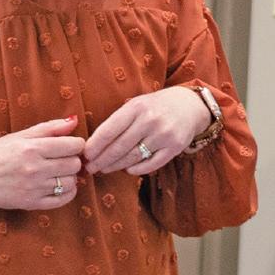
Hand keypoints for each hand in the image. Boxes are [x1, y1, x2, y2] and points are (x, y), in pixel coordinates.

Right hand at [0, 116, 85, 214]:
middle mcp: (34, 168)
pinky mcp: (31, 203)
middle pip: (74, 164)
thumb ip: (49, 128)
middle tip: (62, 160)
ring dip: (68, 177)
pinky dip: (66, 193)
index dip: (75, 144)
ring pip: (70, 183)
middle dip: (71, 160)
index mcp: (31, 148)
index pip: (73, 145)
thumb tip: (74, 121)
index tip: (68, 146)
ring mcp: (33, 188)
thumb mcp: (19, 136)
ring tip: (57, 173)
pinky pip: (62, 200)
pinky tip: (58, 186)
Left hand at [83, 88, 210, 175]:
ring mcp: (164, 135)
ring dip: (115, 166)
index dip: (95, 146)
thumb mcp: (135, 106)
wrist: (189, 105)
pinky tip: (128, 169)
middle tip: (90, 168)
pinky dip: (137, 169)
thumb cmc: (154, 107)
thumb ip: (117, 122)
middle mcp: (150, 120)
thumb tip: (93, 146)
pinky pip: (151, 164)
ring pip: (133, 157)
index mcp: (136, 107)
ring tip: (104, 169)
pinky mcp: (175, 147)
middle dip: (101, 160)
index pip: (109, 130)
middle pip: (119, 147)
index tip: (85, 155)